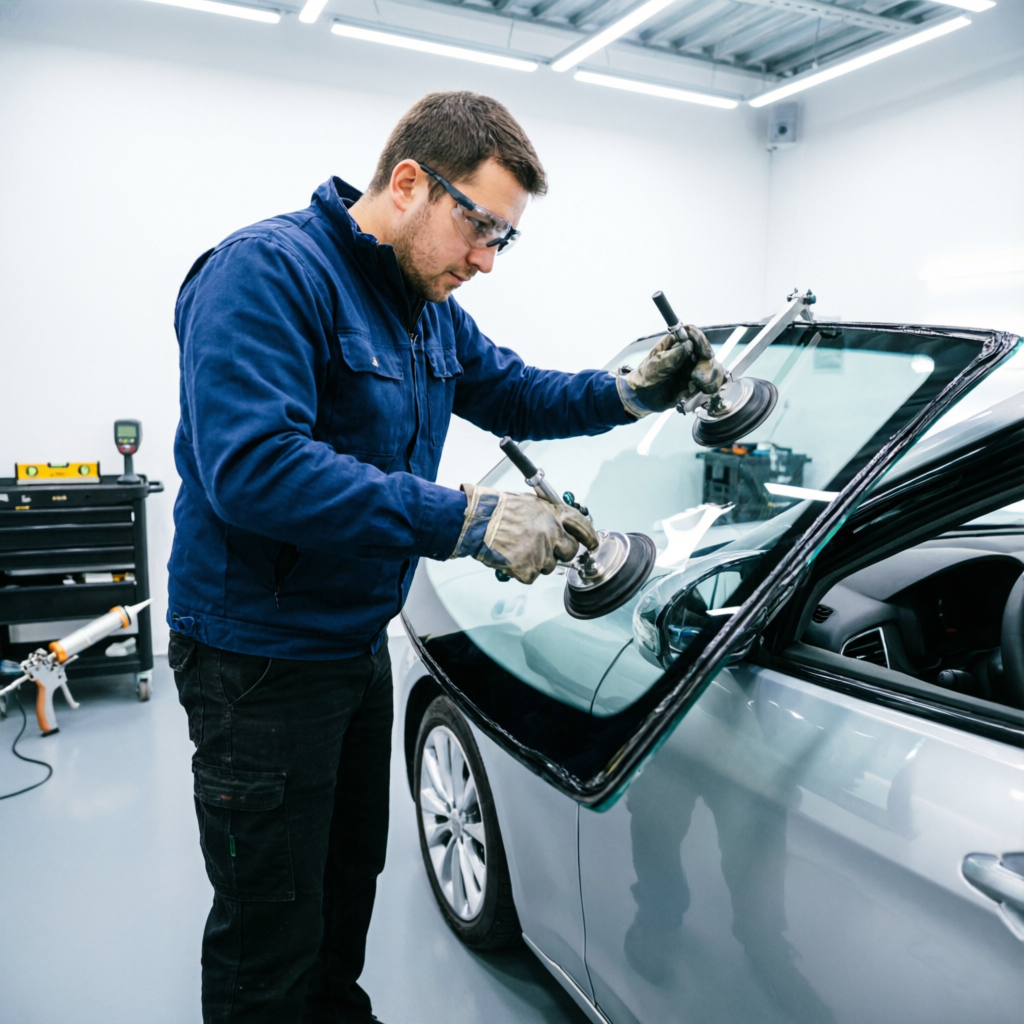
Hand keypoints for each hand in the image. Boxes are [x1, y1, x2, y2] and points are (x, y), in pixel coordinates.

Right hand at [451, 484, 597, 583]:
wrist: (479, 521)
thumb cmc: (498, 510)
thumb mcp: (530, 502)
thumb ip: (548, 514)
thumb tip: (558, 524)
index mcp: (553, 514)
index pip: (581, 526)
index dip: (589, 536)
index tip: (593, 544)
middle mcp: (551, 533)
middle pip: (570, 551)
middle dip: (561, 553)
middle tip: (546, 550)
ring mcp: (541, 552)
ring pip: (549, 565)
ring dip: (537, 561)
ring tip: (519, 549)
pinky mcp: (528, 568)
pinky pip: (531, 575)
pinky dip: (522, 571)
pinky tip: (512, 558)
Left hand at [617, 326, 724, 416]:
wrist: (642, 399)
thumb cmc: (645, 378)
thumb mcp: (655, 366)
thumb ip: (672, 356)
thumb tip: (688, 345)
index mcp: (675, 344)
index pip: (693, 334)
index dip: (701, 341)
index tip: (705, 354)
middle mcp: (687, 354)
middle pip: (706, 352)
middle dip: (706, 365)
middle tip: (696, 377)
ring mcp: (693, 368)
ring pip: (713, 367)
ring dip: (709, 377)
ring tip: (696, 385)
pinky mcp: (696, 383)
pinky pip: (710, 383)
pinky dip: (707, 387)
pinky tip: (695, 392)